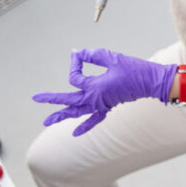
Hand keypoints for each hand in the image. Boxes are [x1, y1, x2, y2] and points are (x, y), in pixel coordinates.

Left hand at [32, 48, 176, 135]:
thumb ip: (91, 55)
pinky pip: (94, 119)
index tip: (78, 56)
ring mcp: (101, 105)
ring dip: (62, 116)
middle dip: (51, 99)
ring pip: (77, 112)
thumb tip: (75, 53)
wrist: (150, 82)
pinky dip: (84, 126)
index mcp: (94, 86)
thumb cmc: (132, 68)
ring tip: (46, 121)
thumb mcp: (111, 57)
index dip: (74, 64)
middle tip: (35, 97)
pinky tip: (75, 133)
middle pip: (68, 100)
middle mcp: (95, 99)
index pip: (74, 77)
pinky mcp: (107, 107)